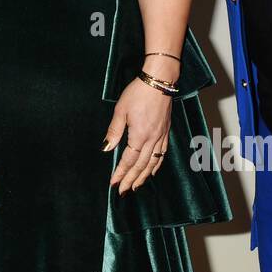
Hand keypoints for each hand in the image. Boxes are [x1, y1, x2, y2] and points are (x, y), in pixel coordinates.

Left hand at [105, 74, 173, 195]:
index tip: (114, 183)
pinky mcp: (166, 131)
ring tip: (136, 186)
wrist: (159, 81)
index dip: (121, 173)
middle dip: (131, 180)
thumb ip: (114, 131)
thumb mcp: (121, 110)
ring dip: (144, 176)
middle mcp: (152, 139)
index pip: (129, 160)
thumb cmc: (138, 93)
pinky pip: (162, 153)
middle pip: (141, 165)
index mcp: (140, 135)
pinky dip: (156, 165)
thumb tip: (106, 148)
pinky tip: (152, 170)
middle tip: (123, 191)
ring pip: (153, 162)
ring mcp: (161, 136)